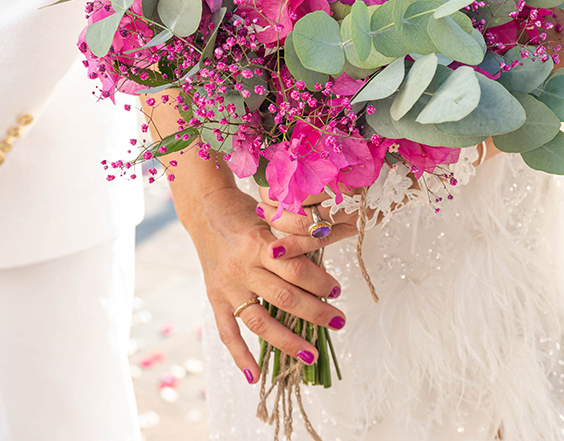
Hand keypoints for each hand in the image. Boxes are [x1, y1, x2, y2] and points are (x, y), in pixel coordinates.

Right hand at [183, 185, 344, 383]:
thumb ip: (291, 242)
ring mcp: (227, 286)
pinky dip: (240, 356)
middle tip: (338, 321)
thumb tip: (322, 267)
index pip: (295, 270)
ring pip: (260, 321)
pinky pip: (227, 331)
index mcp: (258, 243)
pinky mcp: (214, 297)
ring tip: (311, 354)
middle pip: (284, 298)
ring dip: (288, 341)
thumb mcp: (271, 217)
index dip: (320, 282)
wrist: (205, 207)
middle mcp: (242, 267)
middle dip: (316, 312)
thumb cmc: (244, 209)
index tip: (337, 290)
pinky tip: (255, 376)